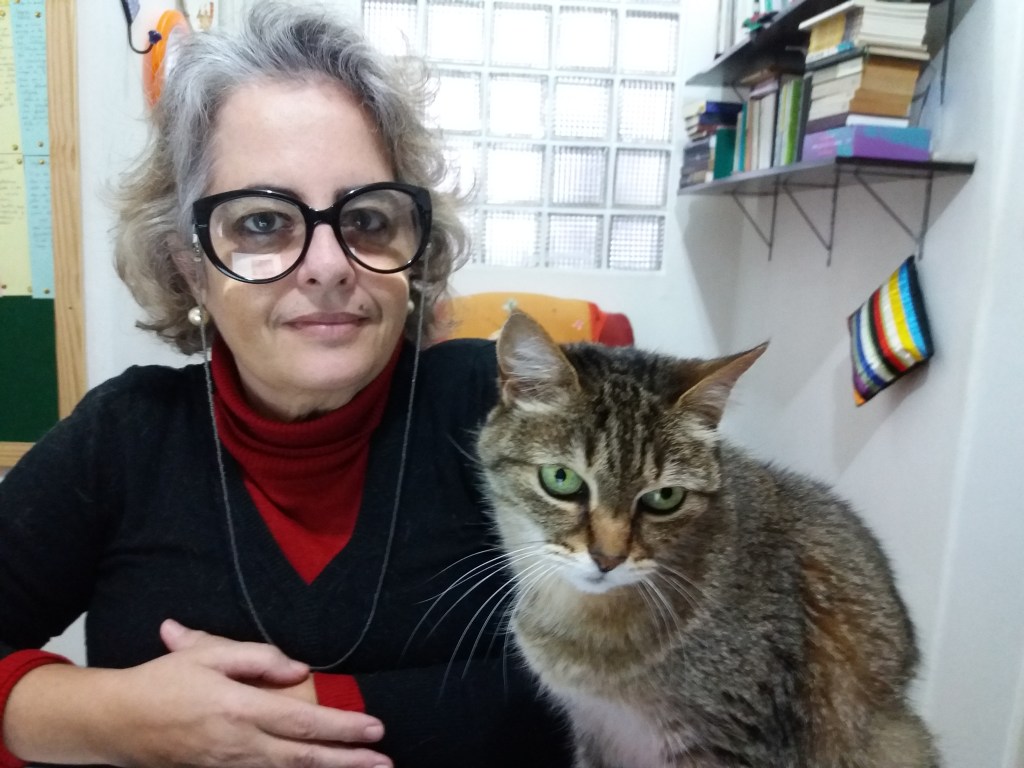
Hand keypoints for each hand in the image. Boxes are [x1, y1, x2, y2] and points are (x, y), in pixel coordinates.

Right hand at [102, 619, 391, 767]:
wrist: (115, 722)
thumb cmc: (162, 682)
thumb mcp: (205, 654)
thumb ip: (256, 657)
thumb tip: (299, 668)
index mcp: (238, 709)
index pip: (302, 722)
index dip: (342, 728)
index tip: (374, 729)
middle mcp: (238, 744)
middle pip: (303, 757)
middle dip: (348, 762)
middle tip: (385, 763)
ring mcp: (229, 766)